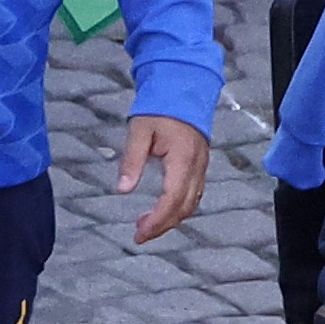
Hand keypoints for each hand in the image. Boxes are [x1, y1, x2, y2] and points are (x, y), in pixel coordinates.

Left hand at [119, 112, 210, 243]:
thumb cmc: (160, 107)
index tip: (140, 232)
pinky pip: (194, 194)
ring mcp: (201, 166)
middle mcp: (197, 166)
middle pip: (184, 207)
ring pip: (192, 203)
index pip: (172, 199)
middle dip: (163, 226)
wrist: (183, 88)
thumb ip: (131, 161)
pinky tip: (163, 209)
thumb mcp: (139, 131)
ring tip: (147, 225)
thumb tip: (122, 189)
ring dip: (172, 219)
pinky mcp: (200, 164)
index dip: (157, 220)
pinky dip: (179, 207)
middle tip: (139, 235)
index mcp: (182, 159)